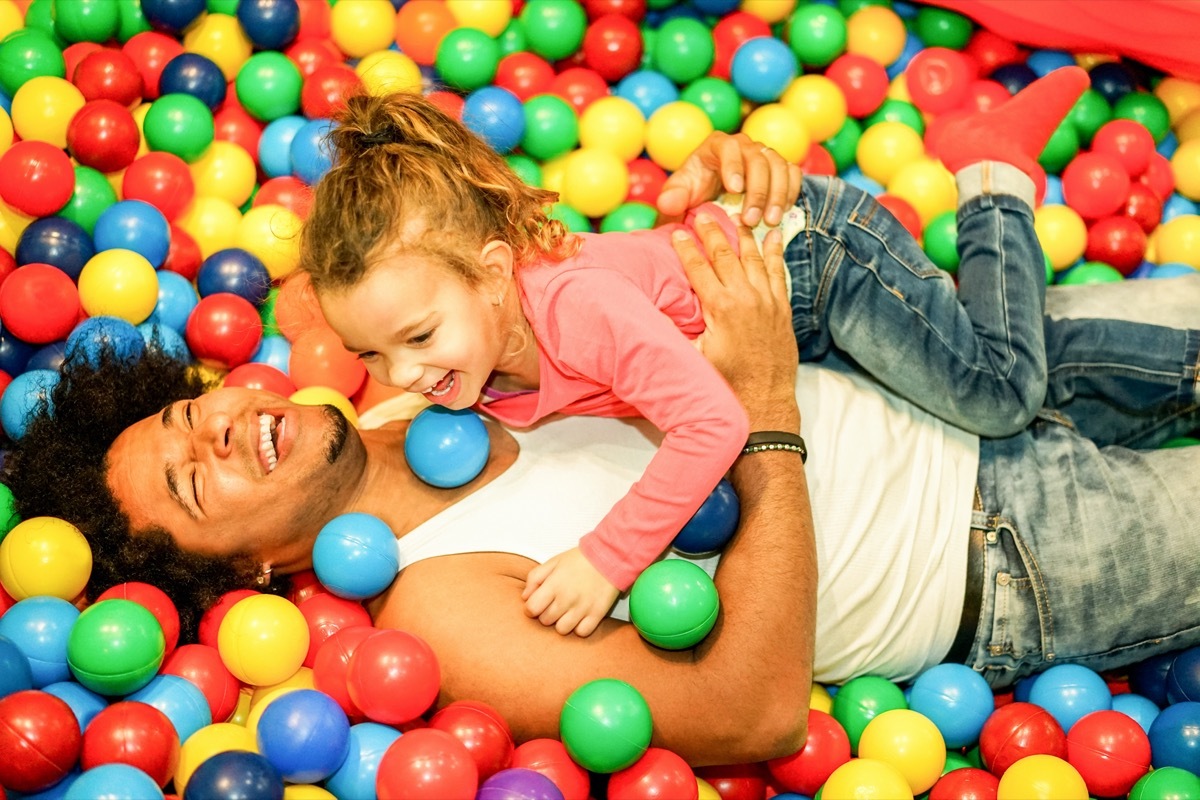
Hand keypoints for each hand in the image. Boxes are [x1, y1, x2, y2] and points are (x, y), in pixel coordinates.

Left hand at [522, 547, 620, 636]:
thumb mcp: (553, 562)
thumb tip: (525, 597)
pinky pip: (582, 632)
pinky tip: (580, 617)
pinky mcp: (597, 614)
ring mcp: (582, 608)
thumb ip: (535, 578)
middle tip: (554, 605)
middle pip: (546, 621)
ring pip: (562, 630)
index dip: (531, 608)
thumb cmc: (579, 559)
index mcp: (554, 584)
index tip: (536, 604)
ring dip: (561, 622)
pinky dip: (579, 627)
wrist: (609, 556)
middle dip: (546, 614)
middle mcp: (567, 598)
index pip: (532, 608)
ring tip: (567, 612)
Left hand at [656, 132, 802, 227]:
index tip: (734, 190)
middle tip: (751, 220)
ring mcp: (764, 154)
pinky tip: (782, 212)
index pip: (729, 148)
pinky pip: (792, 173)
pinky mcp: (779, 167)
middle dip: (757, 191)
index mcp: (717, 145)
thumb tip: (666, 202)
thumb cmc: (695, 191)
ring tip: (770, 221)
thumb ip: (672, 197)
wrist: (713, 196)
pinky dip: (791, 191)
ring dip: (777, 194)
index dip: (733, 166)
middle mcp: (744, 145)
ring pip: (779, 166)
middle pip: (758, 159)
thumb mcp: (680, 195)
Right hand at [672, 217, 798, 420]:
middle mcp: (745, 298)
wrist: (764, 400)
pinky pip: (779, 272)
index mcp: (719, 308)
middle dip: (712, 231)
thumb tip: (653, 316)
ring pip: (753, 258)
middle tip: (703, 212)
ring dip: (743, 234)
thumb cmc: (726, 382)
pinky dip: (776, 252)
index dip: (686, 248)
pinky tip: (774, 235)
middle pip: (725, 255)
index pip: (698, 269)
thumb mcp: (694, 357)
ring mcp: (766, 301)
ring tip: (735, 214)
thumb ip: (677, 332)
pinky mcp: (781, 309)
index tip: (677, 231)